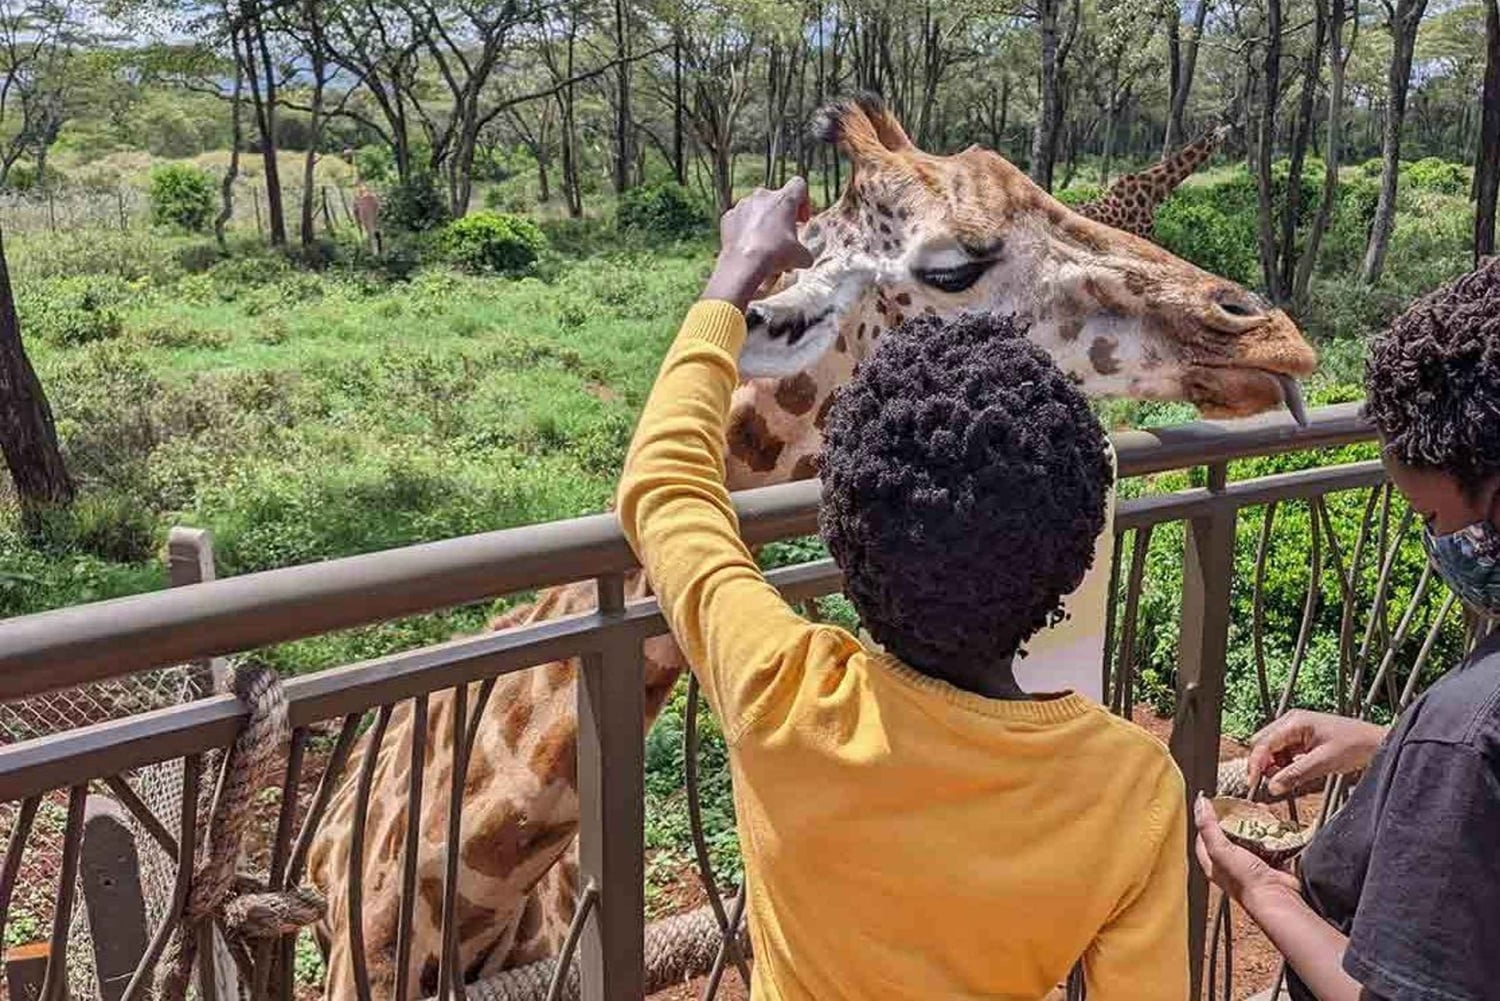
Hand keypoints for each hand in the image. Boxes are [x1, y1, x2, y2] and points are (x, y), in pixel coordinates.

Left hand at [702, 178, 813, 311]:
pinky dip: (744, 230)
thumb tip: (804, 258)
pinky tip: (747, 246)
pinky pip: (739, 219)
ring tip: (764, 244)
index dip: (804, 201)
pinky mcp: (728, 217)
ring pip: (756, 208)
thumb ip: (804, 252)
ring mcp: (742, 204)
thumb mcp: (801, 257)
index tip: (801, 220)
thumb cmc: (776, 255)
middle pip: (776, 197)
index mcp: (784, 199)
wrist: (744, 264)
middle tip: (783, 235)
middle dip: (780, 214)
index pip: (799, 184)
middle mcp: (762, 195)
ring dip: (762, 222)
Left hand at [1193, 794, 1300, 905]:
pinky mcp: (1270, 865)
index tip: (1214, 804)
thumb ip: (1208, 826)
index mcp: (1212, 864)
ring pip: (1250, 837)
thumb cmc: (1245, 879)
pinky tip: (1274, 823)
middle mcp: (1230, 865)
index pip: (1203, 836)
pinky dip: (1272, 833)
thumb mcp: (1220, 849)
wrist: (1277, 898)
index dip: (1207, 819)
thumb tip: (1200, 802)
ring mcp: (1251, 865)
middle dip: (1235, 818)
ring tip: (1259, 809)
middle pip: (1229, 835)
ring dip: (1255, 823)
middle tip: (1240, 804)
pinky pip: (1270, 843)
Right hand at [1247, 710, 1386, 797]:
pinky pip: (1284, 753)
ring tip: (1289, 779)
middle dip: (1264, 764)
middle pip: (1262, 744)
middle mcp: (1291, 722)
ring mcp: (1296, 730)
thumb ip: (1295, 774)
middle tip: (1274, 783)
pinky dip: (1285, 766)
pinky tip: (1296, 773)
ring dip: (1275, 766)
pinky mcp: (1302, 739)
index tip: (1252, 783)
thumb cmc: (1355, 745)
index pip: (1263, 743)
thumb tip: (1272, 787)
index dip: (1255, 764)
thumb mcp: (1324, 762)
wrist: (1378, 744)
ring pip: (1272, 750)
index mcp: (1294, 722)